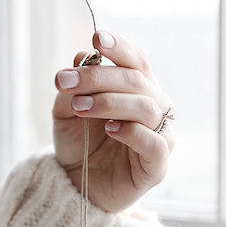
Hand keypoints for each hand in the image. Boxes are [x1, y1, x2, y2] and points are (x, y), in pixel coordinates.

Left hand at [53, 31, 175, 212]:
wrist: (78, 187)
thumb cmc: (78, 145)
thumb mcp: (66, 111)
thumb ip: (74, 87)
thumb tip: (83, 57)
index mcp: (137, 89)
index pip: (137, 61)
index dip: (120, 47)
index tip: (97, 39)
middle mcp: (154, 108)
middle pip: (137, 81)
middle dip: (98, 78)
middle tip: (65, 82)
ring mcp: (160, 136)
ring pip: (147, 108)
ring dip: (109, 102)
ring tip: (79, 108)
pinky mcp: (158, 165)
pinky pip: (156, 143)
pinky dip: (133, 132)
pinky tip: (110, 129)